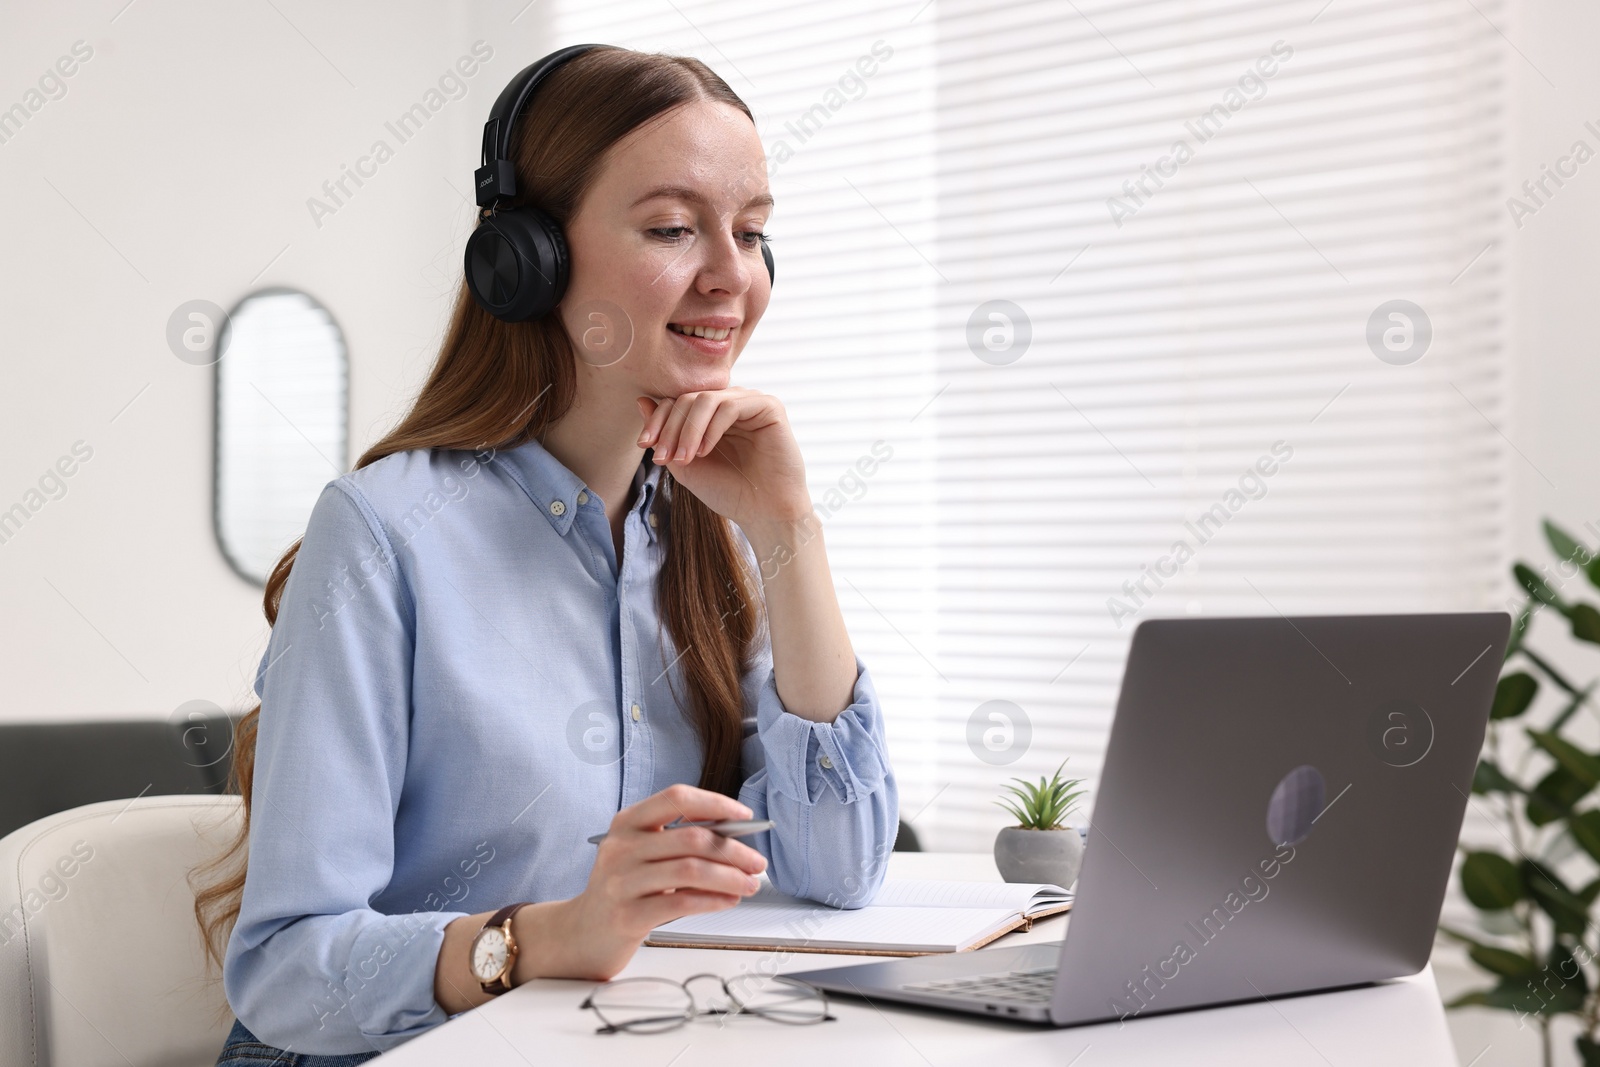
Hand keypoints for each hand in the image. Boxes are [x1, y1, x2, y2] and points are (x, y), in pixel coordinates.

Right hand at [561, 783, 768, 979]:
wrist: (583, 933)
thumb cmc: (623, 889)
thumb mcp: (642, 854)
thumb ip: (678, 840)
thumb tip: (734, 837)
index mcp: (627, 822)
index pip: (677, 797)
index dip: (716, 803)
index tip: (745, 816)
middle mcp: (621, 846)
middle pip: (691, 837)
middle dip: (734, 849)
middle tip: (757, 862)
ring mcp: (622, 881)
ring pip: (691, 870)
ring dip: (730, 877)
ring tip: (749, 884)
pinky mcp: (628, 915)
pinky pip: (682, 902)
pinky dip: (714, 900)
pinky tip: (728, 900)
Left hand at [635, 389, 809, 530]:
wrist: (765, 514)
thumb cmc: (729, 492)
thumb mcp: (686, 465)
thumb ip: (666, 436)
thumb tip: (641, 400)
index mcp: (712, 416)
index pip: (677, 402)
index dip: (658, 420)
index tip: (645, 446)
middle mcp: (731, 403)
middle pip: (688, 398)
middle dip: (671, 428)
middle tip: (664, 458)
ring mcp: (750, 403)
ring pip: (707, 399)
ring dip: (688, 429)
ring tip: (685, 458)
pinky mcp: (769, 407)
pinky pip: (731, 405)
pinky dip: (712, 428)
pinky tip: (705, 451)